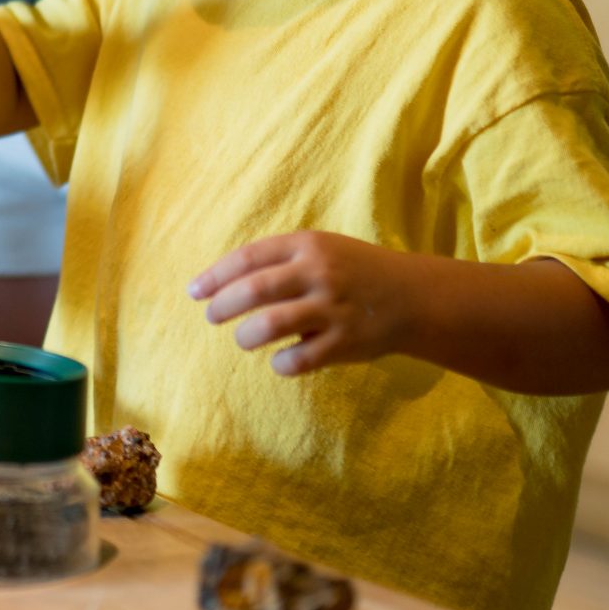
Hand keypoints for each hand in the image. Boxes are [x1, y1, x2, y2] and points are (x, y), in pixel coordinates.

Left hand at [190, 231, 418, 376]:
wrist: (414, 296)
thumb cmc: (354, 271)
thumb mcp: (320, 248)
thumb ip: (278, 259)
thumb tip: (221, 280)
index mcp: (308, 245)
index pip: (248, 257)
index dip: (215, 276)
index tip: (194, 291)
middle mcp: (318, 273)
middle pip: (252, 290)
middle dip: (222, 306)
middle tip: (212, 316)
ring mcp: (333, 309)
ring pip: (269, 325)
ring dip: (246, 335)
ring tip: (244, 338)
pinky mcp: (346, 342)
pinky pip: (299, 359)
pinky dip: (281, 364)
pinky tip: (280, 361)